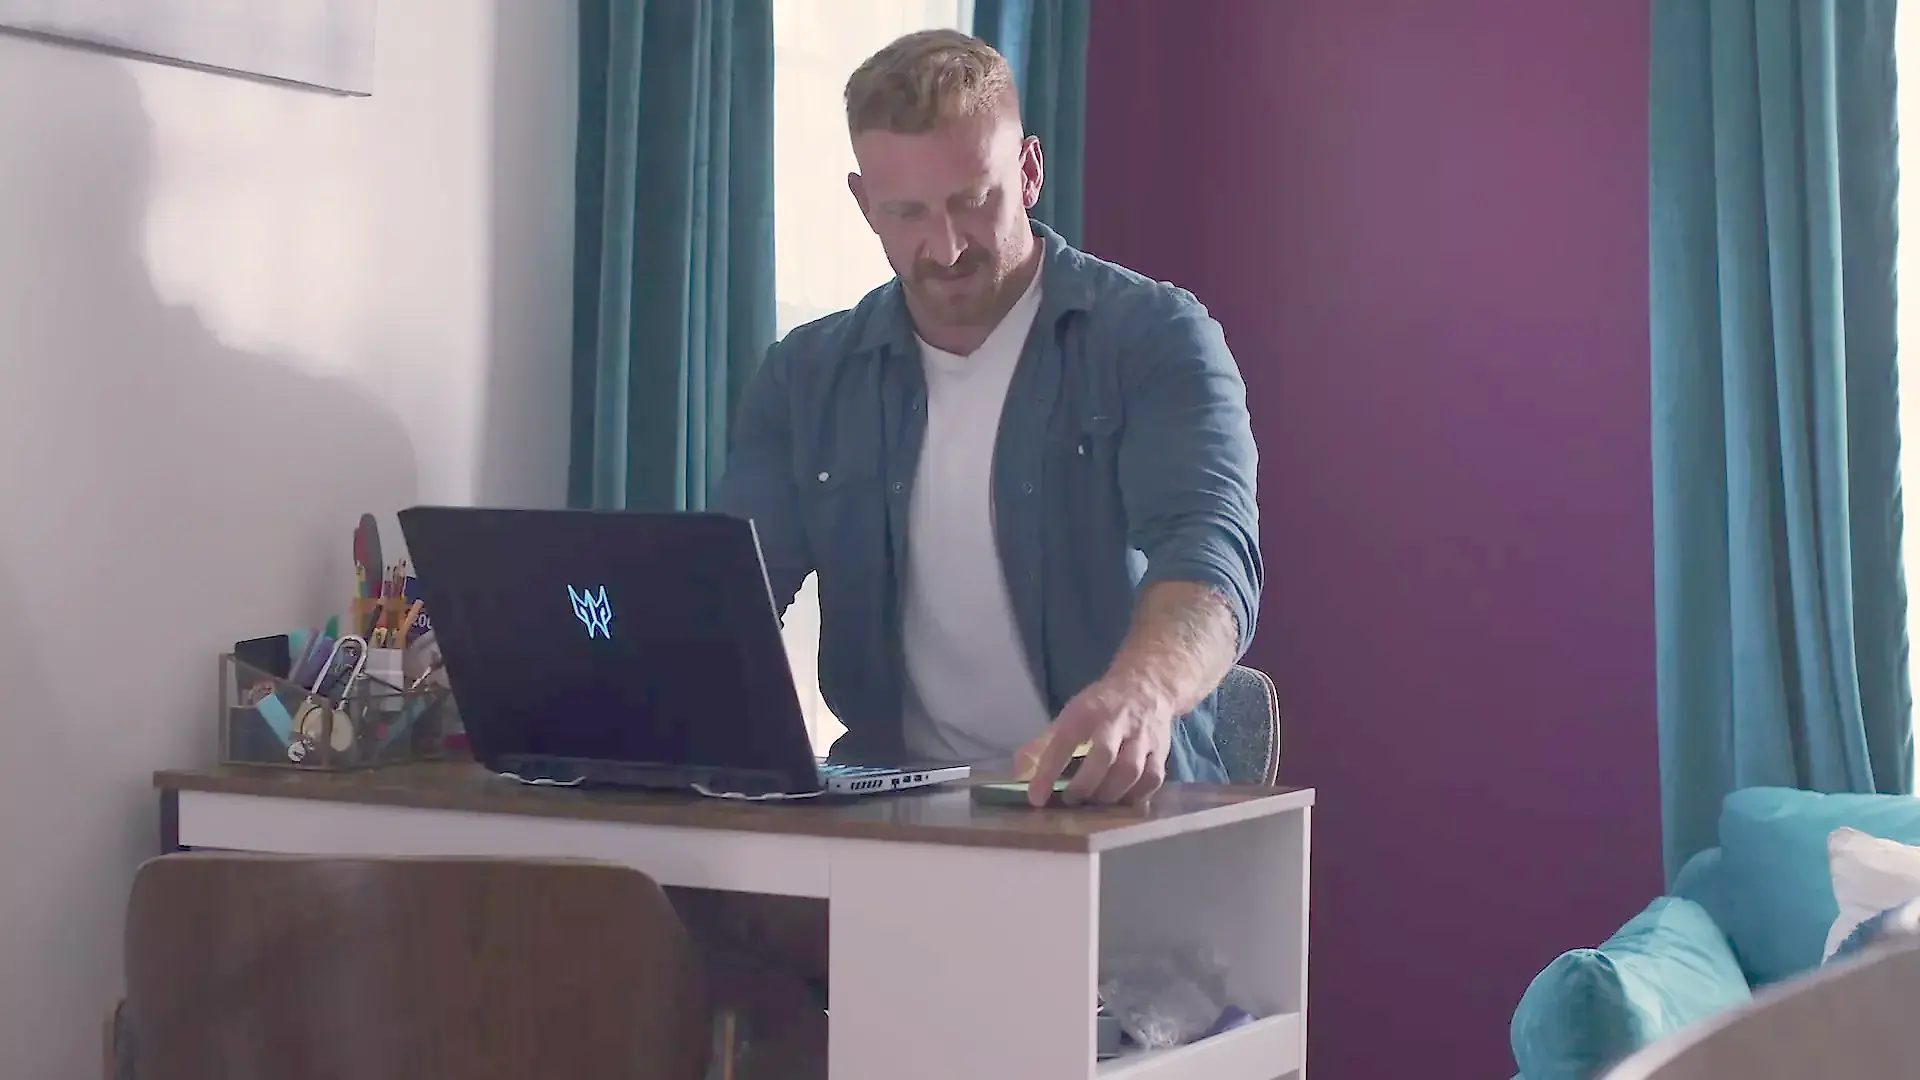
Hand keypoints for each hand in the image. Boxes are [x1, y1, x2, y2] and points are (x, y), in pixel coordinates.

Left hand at [1014, 675, 1174, 807]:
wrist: (1148, 685)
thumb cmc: (1101, 705)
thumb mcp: (1070, 714)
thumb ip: (1044, 743)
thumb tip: (1018, 772)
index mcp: (1086, 710)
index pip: (1064, 741)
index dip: (1048, 771)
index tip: (1035, 797)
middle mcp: (1116, 721)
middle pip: (1104, 755)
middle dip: (1084, 785)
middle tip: (1070, 802)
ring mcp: (1142, 736)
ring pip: (1131, 770)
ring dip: (1109, 794)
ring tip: (1094, 805)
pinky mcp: (1161, 750)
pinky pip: (1153, 778)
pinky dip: (1136, 796)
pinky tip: (1121, 803)